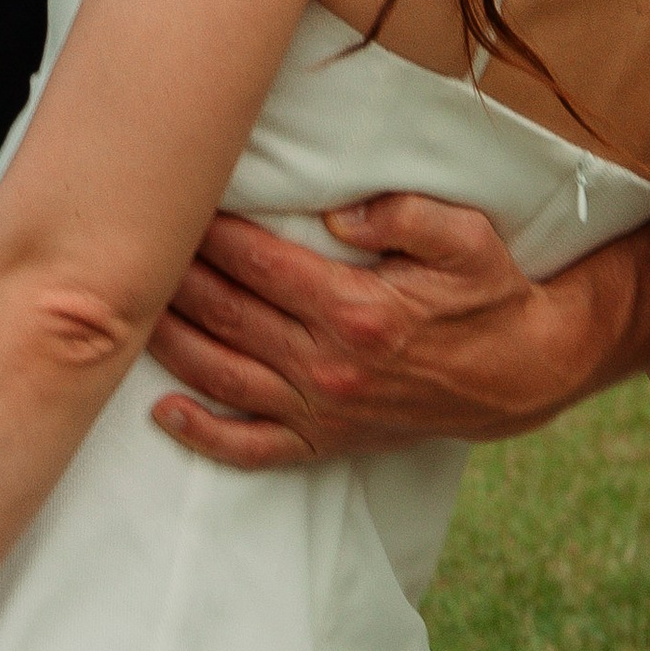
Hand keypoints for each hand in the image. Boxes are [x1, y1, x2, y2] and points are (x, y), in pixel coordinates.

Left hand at [148, 195, 591, 464]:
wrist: (521, 374)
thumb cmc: (489, 295)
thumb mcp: (466, 239)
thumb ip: (404, 214)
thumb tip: (337, 213)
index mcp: (356, 310)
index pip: (258, 263)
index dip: (211, 232)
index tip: (177, 201)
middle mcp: (329, 365)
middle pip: (227, 314)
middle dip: (176, 275)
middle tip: (135, 243)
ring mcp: (323, 410)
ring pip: (223, 376)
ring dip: (171, 341)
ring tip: (128, 310)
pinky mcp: (326, 441)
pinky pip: (252, 449)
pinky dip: (203, 436)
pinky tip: (164, 412)